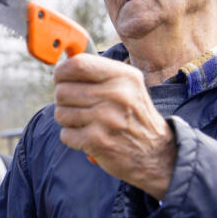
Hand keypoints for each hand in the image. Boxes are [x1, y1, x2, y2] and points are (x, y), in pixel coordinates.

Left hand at [53, 53, 176, 199]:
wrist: (156, 153)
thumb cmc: (134, 115)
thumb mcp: (127, 85)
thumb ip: (98, 72)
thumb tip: (63, 66)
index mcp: (123, 76)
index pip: (77, 64)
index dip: (61, 72)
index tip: (61, 79)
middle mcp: (116, 94)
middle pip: (63, 90)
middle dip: (64, 100)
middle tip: (79, 106)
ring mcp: (106, 118)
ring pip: (61, 113)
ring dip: (68, 120)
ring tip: (86, 122)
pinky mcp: (98, 141)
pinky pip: (65, 134)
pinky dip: (73, 137)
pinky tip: (89, 136)